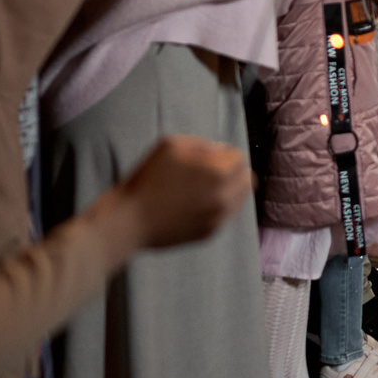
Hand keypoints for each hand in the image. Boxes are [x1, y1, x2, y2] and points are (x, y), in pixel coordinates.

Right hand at [106, 134, 251, 248]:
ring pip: (239, 199)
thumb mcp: (172, 145)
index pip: (239, 158)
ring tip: (201, 188)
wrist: (129, 220)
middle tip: (209, 172)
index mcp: (218, 172)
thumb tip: (217, 152)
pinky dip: (214, 207)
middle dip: (233, 172)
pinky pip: (224, 215)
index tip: (206, 157)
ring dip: (228, 190)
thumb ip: (201, 144)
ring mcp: (218, 218)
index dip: (223, 154)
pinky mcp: (209, 233)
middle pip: (247, 180)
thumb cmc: (146, 179)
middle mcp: (224, 197)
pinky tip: (192, 204)